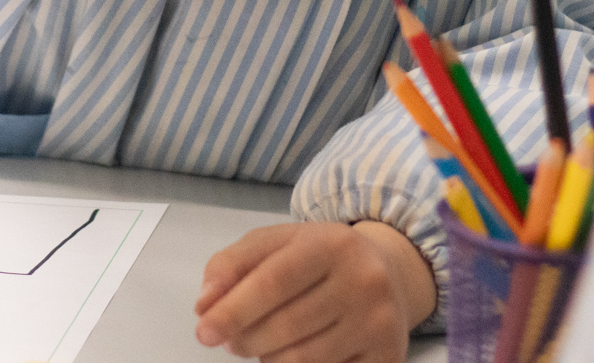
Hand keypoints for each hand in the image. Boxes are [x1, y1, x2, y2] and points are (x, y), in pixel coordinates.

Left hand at [193, 220, 434, 361]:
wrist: (390, 273)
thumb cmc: (320, 257)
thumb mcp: (277, 242)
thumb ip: (232, 264)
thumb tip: (204, 304)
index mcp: (332, 243)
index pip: (274, 281)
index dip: (234, 309)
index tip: (203, 330)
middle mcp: (364, 281)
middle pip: (286, 326)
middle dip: (246, 339)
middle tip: (231, 340)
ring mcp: (380, 322)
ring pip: (303, 359)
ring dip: (268, 358)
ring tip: (263, 344)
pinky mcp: (388, 356)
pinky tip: (293, 354)